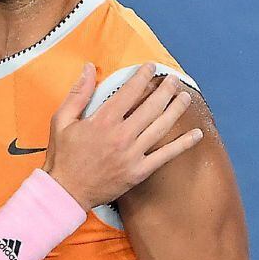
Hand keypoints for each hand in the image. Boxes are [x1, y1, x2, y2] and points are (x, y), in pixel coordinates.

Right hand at [43, 62, 202, 209]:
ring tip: (185, 97)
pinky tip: (196, 134)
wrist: (65, 191)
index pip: (129, 92)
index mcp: (102, 121)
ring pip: (161, 127)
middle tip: (174, 80)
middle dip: (165, 90)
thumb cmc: (62, 155)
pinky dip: (183, 144)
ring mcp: (132, 154)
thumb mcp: (61, 119)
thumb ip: (78, 93)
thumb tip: (88, 68)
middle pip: (151, 107)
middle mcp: (121, 135)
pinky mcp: (139, 171)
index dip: (142, 77)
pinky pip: (166, 155)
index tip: (151, 67)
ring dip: (176, 109)